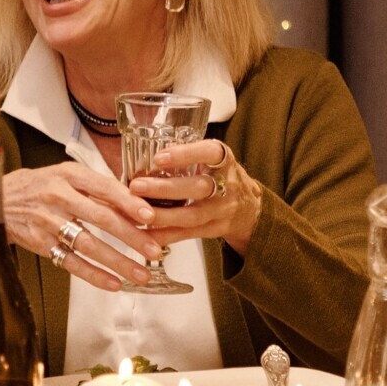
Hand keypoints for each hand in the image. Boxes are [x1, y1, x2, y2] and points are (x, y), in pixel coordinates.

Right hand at [3, 161, 162, 291]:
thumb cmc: (40, 186)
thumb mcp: (66, 175)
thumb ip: (98, 188)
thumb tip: (136, 203)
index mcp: (69, 175)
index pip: (104, 188)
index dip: (128, 202)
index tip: (150, 215)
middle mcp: (58, 197)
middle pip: (101, 218)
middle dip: (131, 236)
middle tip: (154, 250)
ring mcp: (48, 222)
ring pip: (89, 245)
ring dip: (118, 261)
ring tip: (140, 273)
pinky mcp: (41, 244)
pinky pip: (71, 263)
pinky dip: (94, 275)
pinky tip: (113, 283)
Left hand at [129, 139, 265, 253]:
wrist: (250, 208)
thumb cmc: (222, 177)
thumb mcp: (214, 160)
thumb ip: (189, 155)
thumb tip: (149, 150)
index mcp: (226, 161)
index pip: (210, 153)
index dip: (185, 154)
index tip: (158, 158)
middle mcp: (228, 185)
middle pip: (200, 188)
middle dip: (166, 188)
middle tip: (137, 186)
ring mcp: (223, 210)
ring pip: (193, 215)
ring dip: (163, 215)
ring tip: (138, 212)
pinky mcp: (216, 230)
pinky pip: (189, 234)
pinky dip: (166, 235)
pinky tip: (146, 234)